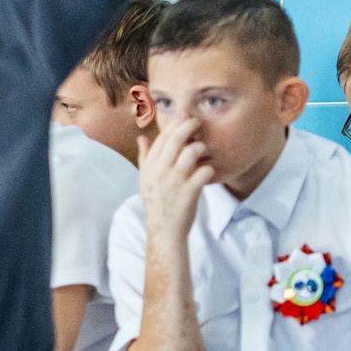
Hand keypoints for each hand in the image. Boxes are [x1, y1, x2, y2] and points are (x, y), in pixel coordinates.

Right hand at [138, 115, 214, 234]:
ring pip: (192, 151)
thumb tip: (141, 138)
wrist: (164, 229)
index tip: (184, 120)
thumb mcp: (145, 180)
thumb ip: (144, 157)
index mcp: (149, 167)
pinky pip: (205, 170)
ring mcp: (175, 181)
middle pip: (176, 139)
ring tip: (204, 149)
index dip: (175, 125)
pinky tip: (208, 171)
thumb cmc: (157, 202)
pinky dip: (209, 168)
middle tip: (199, 123)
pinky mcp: (190, 191)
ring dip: (201, 147)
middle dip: (190, 126)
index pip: (162, 138)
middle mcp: (160, 171)